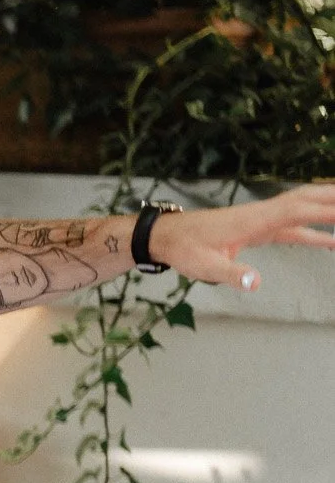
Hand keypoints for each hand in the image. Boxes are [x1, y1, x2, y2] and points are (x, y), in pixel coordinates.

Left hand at [152, 184, 334, 290]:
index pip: (299, 211)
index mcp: (254, 219)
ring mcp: (263, 220)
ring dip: (329, 209)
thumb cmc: (183, 248)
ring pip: (305, 209)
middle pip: (308, 199)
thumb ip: (230, 274)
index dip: (327, 211)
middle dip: (334, 199)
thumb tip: (255, 283)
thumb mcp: (203, 266)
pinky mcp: (259, 229)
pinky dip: (316, 232)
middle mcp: (263, 214)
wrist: (166, 235)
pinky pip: (295, 226)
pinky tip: (332, 243)